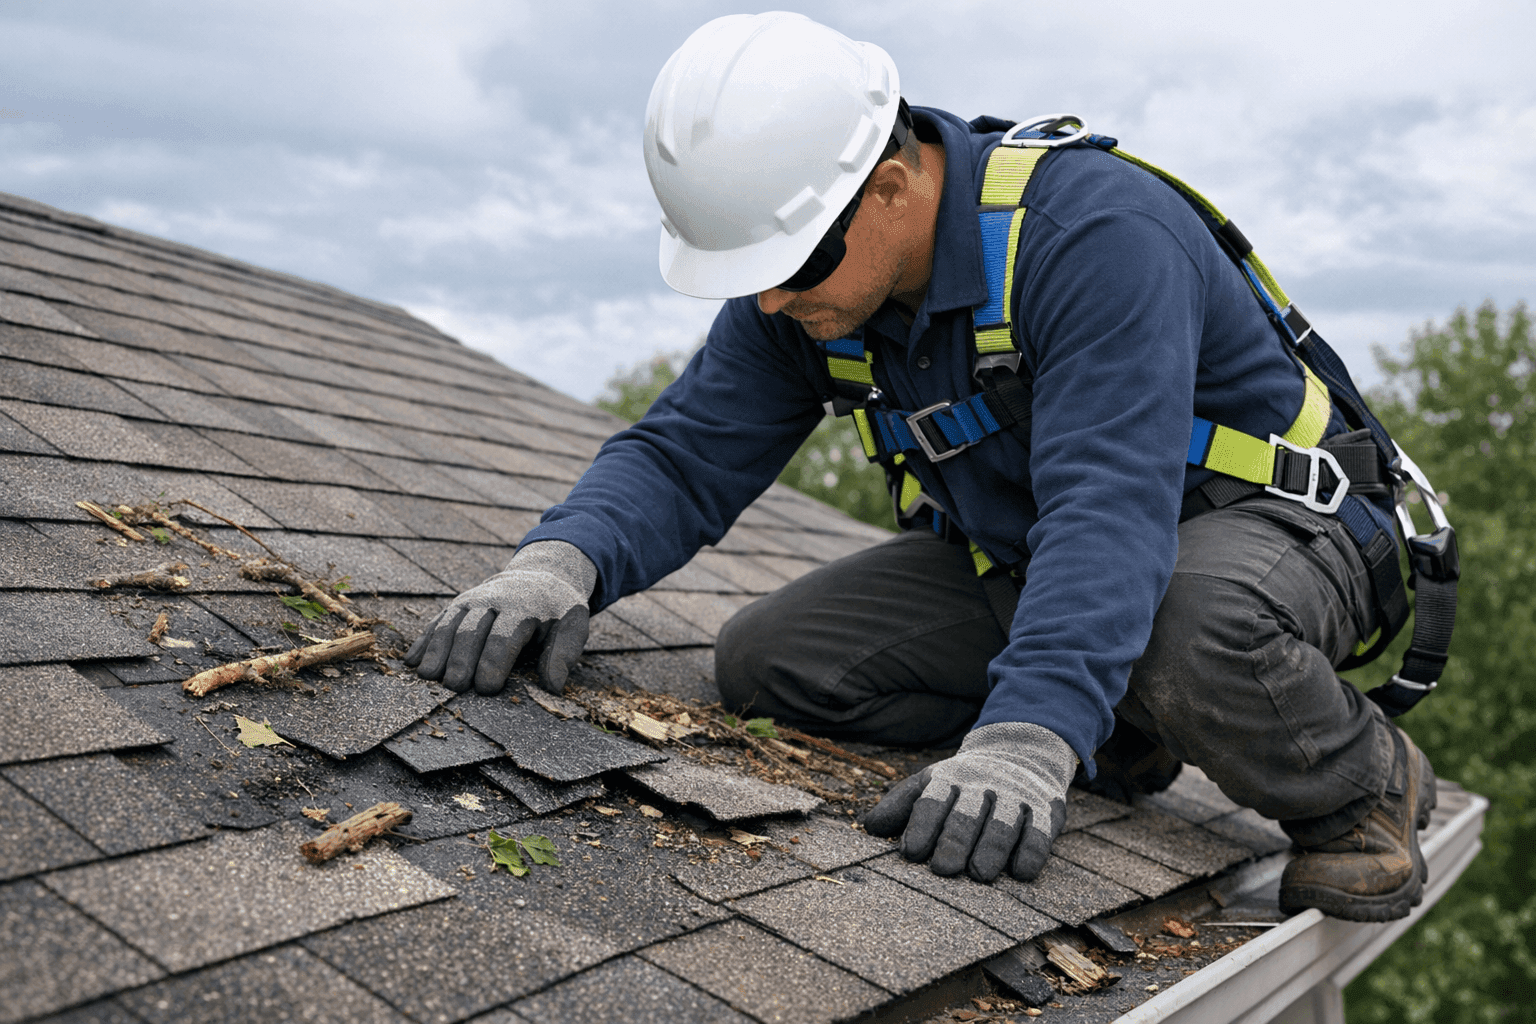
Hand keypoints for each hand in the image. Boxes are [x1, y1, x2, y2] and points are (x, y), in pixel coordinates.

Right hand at [404, 541, 596, 695]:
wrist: (540, 575)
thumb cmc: (557, 611)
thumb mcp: (573, 626)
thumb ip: (564, 654)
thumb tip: (553, 687)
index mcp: (522, 607)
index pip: (503, 636)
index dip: (493, 662)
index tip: (486, 688)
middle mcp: (492, 600)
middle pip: (470, 630)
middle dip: (460, 659)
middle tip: (454, 687)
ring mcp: (470, 601)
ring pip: (448, 624)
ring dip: (436, 651)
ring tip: (427, 678)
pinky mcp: (457, 606)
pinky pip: (437, 622)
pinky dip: (424, 641)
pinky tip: (411, 662)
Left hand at [862, 722, 1075, 882]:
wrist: (1021, 755)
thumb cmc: (963, 785)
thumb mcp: (930, 784)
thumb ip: (901, 806)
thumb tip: (868, 827)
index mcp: (949, 779)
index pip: (932, 801)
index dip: (921, 825)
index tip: (910, 852)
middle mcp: (983, 784)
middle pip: (967, 814)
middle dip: (955, 841)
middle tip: (944, 870)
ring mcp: (1016, 796)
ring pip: (1004, 822)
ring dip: (991, 848)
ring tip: (979, 875)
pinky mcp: (1046, 809)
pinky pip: (1040, 831)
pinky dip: (1031, 851)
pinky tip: (1020, 872)